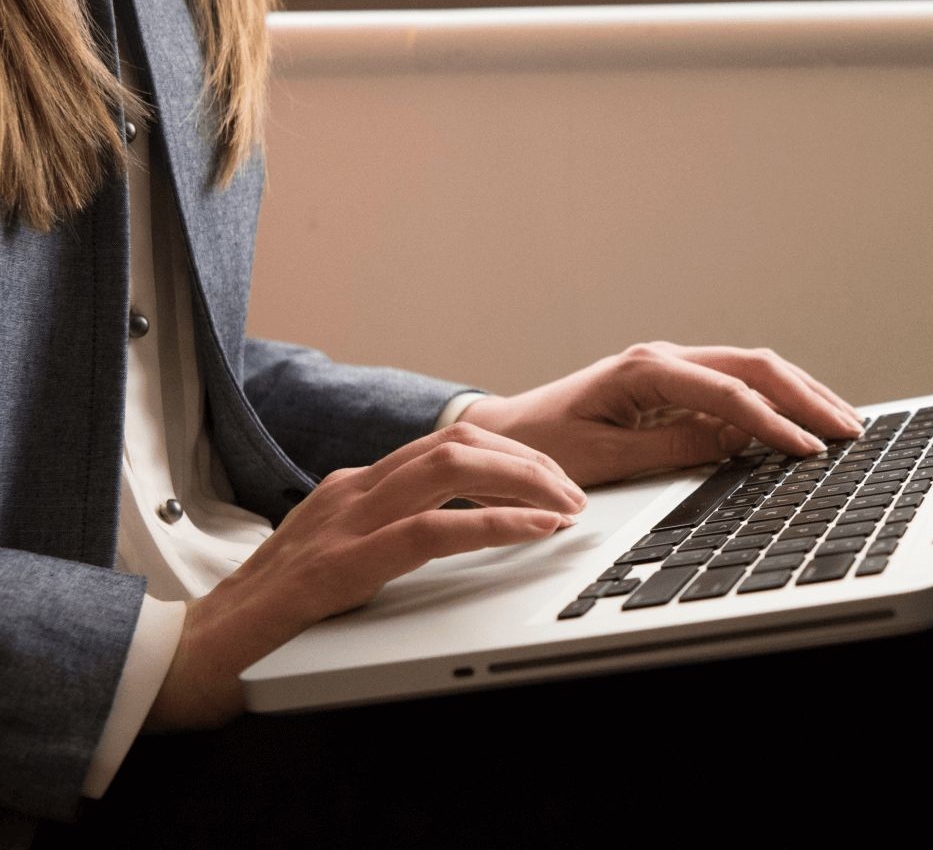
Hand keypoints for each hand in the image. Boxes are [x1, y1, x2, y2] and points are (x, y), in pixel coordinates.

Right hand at [146, 424, 584, 729]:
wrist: (203, 649)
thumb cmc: (276, 608)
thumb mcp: (341, 551)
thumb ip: (387, 528)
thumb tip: (450, 522)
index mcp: (357, 484)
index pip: (446, 444)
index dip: (508, 455)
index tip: (549, 479)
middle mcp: (354, 488)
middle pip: (458, 442)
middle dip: (527, 460)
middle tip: (571, 491)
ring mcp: (347, 519)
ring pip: (451, 467)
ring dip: (522, 481)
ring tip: (565, 506)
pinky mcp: (344, 563)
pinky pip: (434, 529)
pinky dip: (494, 524)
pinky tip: (533, 532)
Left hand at [460, 341, 863, 487]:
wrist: (508, 432)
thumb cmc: (543, 442)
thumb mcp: (605, 456)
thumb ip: (671, 447)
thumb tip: (734, 442)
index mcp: (643, 370)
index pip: (726, 390)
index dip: (772, 420)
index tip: (806, 450)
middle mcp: (660, 360)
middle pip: (750, 365)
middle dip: (803, 395)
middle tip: (847, 429)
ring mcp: (666, 370)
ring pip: (747, 370)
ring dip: (794, 393)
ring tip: (837, 421)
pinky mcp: (668, 387)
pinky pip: (729, 388)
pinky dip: (768, 402)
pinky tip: (795, 421)